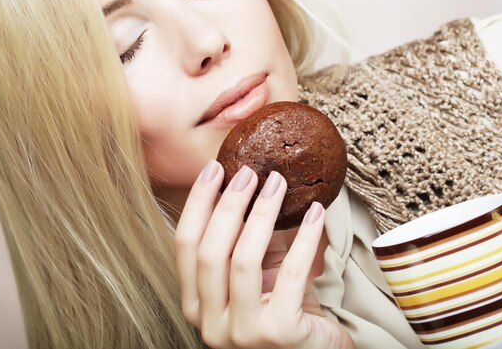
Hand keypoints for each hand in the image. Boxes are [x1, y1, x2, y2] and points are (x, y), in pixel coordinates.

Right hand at [174, 160, 354, 348]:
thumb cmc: (284, 308)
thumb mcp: (258, 272)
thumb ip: (248, 237)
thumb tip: (252, 180)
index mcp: (196, 304)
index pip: (185, 246)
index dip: (197, 203)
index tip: (213, 169)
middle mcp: (210, 323)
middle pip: (210, 252)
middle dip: (228, 204)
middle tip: (248, 173)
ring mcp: (241, 333)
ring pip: (243, 261)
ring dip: (261, 214)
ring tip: (277, 183)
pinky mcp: (278, 334)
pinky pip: (290, 274)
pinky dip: (305, 237)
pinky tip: (316, 212)